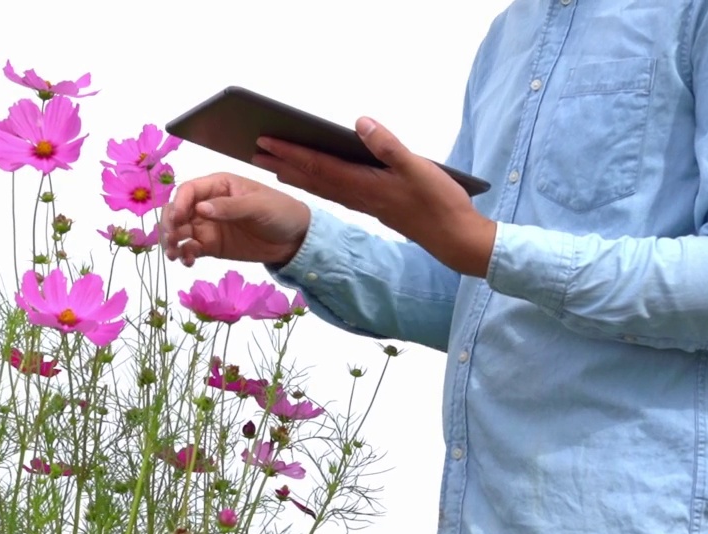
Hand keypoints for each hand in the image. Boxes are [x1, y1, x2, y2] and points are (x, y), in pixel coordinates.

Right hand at [162, 173, 310, 267]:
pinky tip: (187, 262)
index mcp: (219, 186)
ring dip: (172, 242)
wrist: (295, 240)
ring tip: (174, 255)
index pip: (189, 191)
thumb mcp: (258, 206)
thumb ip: (229, 207)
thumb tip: (200, 208)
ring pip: (180, 231)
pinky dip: (184, 255)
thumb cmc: (280, 212)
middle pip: (177, 211)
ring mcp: (208, 226)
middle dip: (169, 225)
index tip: (177, 220)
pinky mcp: (211, 245)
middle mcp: (208, 204)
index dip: (178, 204)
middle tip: (171, 240)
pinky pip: (190, 248)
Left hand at [251, 117, 496, 276]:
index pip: (317, 165)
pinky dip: (316, 182)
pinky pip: (334, 192)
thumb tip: (358, 122)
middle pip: (311, 177)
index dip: (289, 152)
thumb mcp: (418, 167)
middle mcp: (357, 196)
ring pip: (320, 186)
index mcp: (363, 184)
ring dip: (295, 174)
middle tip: (253, 151)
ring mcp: (363, 202)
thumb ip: (387, 145)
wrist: (453, 237)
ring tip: (272, 164)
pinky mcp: (372, 205)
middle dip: (281, 163)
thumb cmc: (440, 202)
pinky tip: (312, 177)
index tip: (265, 142)